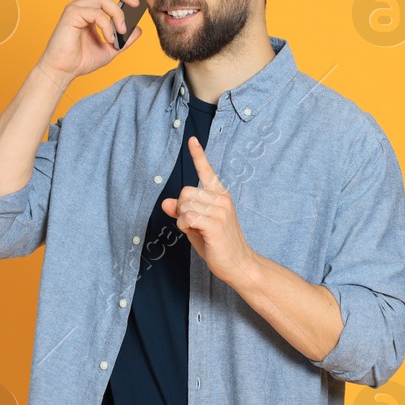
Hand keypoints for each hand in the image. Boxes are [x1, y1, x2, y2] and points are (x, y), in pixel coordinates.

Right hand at [37, 0, 142, 85]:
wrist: (64, 71)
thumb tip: (138, 29)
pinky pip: (96, 13)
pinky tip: (109, 38)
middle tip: (135, 4)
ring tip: (121, 31)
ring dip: (117, 14)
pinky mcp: (71, 14)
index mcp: (90, 10)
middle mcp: (82, 6)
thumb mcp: (110, 49)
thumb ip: (124, 39)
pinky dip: (107, 25)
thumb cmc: (81, 60)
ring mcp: (76, 8)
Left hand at [160, 135, 258, 289]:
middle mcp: (221, 198)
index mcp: (219, 195)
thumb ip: (182, 212)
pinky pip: (186, 217)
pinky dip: (185, 227)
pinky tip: (199, 234)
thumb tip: (165, 203)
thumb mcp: (196, 226)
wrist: (238, 264)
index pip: (207, 171)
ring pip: (183, 205)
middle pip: (184, 192)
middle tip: (194, 225)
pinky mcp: (215, 223)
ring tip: (199, 232)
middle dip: (181, 209)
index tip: (192, 140)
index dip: (198, 155)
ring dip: (183, 221)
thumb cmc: (218, 245)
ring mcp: (220, 209)